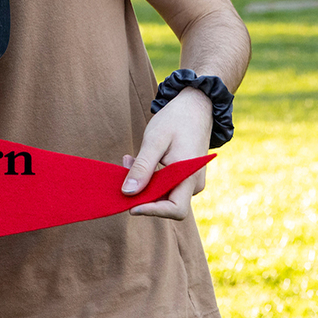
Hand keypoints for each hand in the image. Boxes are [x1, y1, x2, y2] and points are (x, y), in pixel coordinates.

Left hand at [121, 87, 210, 219]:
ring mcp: (190, 181)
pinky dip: (148, 177)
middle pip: (165, 203)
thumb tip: (128, 193)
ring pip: (163, 193)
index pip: (175, 210)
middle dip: (141, 193)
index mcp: (189, 176)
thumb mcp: (154, 141)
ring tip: (127, 160)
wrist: (196, 106)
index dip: (152, 211)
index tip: (129, 206)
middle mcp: (193, 184)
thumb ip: (142, 167)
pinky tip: (136, 161)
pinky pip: (165, 184)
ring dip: (142, 183)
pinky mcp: (185, 176)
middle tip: (122, 169)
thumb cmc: (176, 120)